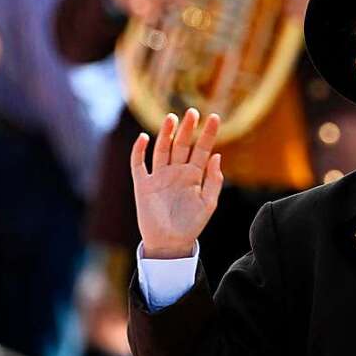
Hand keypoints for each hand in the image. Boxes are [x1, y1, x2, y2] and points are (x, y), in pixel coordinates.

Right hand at [130, 109, 222, 258]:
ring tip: (172, 118)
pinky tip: (144, 138)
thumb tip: (216, 156)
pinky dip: (139, 151)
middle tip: (193, 112)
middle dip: (187, 129)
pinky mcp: (143, 185)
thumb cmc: (191, 224)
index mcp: (194, 175)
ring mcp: (159, 177)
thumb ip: (214, 181)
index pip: (202, 149)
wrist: (170, 243)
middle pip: (181, 144)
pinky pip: (139, 165)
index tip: (215, 118)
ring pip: (162, 149)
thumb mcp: (208, 203)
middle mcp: (176, 172)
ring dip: (166, 134)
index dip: (208, 134)